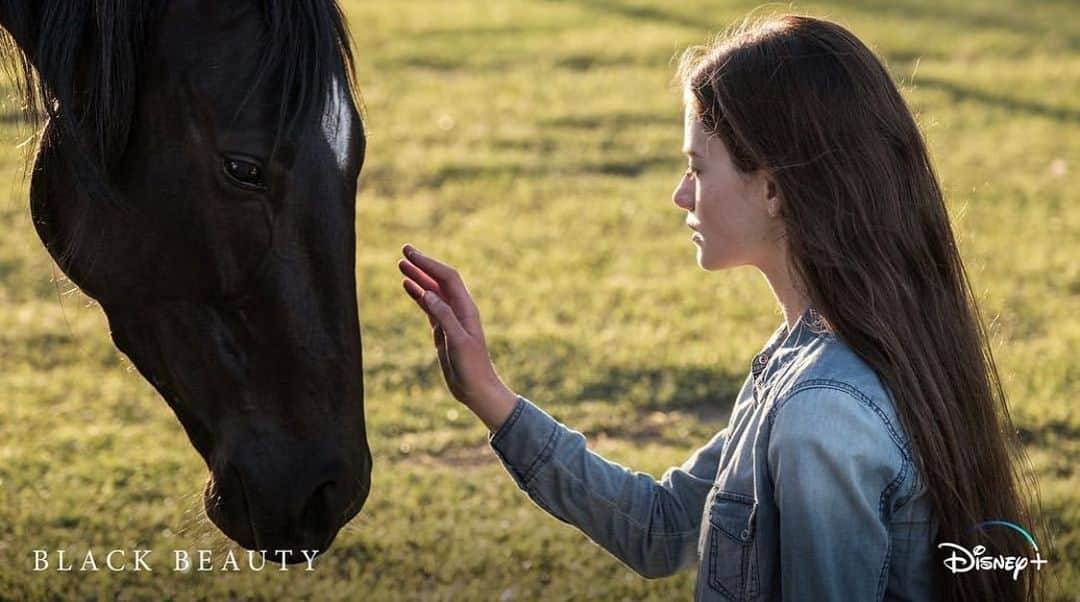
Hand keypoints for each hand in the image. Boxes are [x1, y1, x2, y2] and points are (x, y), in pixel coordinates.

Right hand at [398, 244, 517, 431]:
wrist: (477, 389)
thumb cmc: (472, 367)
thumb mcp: (458, 342)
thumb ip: (444, 317)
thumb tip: (427, 293)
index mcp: (466, 309)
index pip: (447, 278)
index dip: (429, 264)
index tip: (410, 254)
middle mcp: (459, 310)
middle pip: (439, 280)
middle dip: (423, 264)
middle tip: (404, 250)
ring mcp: (450, 319)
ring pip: (432, 291)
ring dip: (418, 277)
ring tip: (401, 265)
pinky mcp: (442, 331)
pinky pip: (428, 307)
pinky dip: (417, 295)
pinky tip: (407, 286)